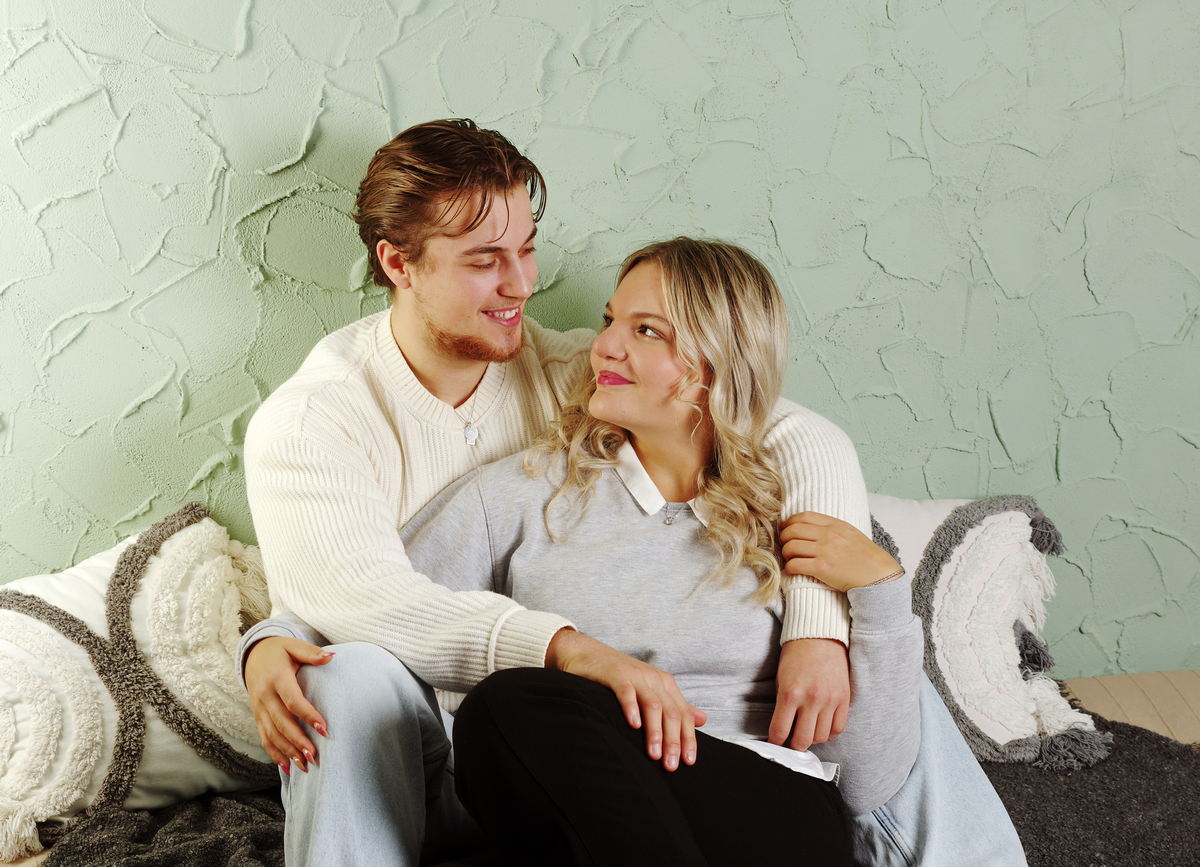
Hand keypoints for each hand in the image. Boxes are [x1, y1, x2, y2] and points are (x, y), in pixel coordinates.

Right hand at [245, 636, 333, 773]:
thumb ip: (311, 653)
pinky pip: (264, 738)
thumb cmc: (279, 651)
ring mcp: (259, 708)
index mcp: (276, 678)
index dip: (308, 715)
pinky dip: (275, 754)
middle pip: (281, 723)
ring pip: (272, 734)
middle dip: (298, 741)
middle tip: (315, 755)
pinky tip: (288, 767)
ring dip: (288, 752)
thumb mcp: (293, 646)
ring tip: (305, 765)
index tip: (324, 729)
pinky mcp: (257, 716)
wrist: (253, 655)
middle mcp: (265, 696)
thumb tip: (331, 657)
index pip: (293, 701)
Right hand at [546, 629, 706, 771]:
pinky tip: (633, 725)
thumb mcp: (652, 690)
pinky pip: (626, 692)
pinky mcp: (616, 674)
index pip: (683, 715)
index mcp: (666, 685)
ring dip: (655, 732)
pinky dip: (631, 708)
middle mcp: (654, 680)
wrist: (586, 654)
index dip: (688, 738)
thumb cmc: (620, 677)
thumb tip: (702, 719)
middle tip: (670, 765)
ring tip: (654, 754)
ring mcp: (636, 676)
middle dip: (673, 741)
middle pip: (671, 712)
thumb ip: (676, 706)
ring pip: (653, 705)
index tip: (688, 762)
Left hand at [768, 638, 849, 750]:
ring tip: (806, 732)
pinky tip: (822, 727)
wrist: (819, 636)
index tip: (775, 744)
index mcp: (790, 693)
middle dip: (793, 747)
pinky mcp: (844, 699)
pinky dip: (829, 733)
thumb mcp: (780, 679)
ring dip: (812, 739)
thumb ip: (782, 705)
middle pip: (802, 741)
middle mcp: (811, 699)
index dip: (775, 743)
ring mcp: (830, 700)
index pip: (780, 731)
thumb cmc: (796, 656)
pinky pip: (838, 728)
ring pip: (821, 737)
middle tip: (790, 743)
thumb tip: (782, 729)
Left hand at [780, 512, 901, 591]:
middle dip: (783, 538)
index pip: (804, 516)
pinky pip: (795, 564)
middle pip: (793, 530)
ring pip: (791, 547)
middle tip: (784, 545)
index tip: (785, 529)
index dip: (789, 522)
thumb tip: (810, 528)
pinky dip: (789, 567)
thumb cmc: (865, 557)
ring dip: (785, 553)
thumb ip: (832, 528)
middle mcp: (829, 535)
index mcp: (835, 524)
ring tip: (789, 558)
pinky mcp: (823, 568)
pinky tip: (792, 570)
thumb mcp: (851, 533)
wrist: (879, 576)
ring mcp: (825, 551)